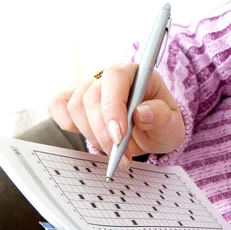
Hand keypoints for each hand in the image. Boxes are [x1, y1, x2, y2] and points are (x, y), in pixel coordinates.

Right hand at [48, 63, 184, 168]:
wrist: (152, 132)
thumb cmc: (162, 124)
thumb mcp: (172, 124)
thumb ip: (161, 117)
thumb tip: (142, 112)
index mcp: (135, 73)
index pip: (115, 78)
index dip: (113, 107)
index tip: (119, 137)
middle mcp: (109, 76)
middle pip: (92, 97)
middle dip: (103, 132)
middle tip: (119, 156)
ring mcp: (90, 87)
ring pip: (75, 107)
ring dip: (92, 135)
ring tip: (114, 153)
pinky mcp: (75, 101)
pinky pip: (58, 107)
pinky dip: (66, 123)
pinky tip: (87, 136)